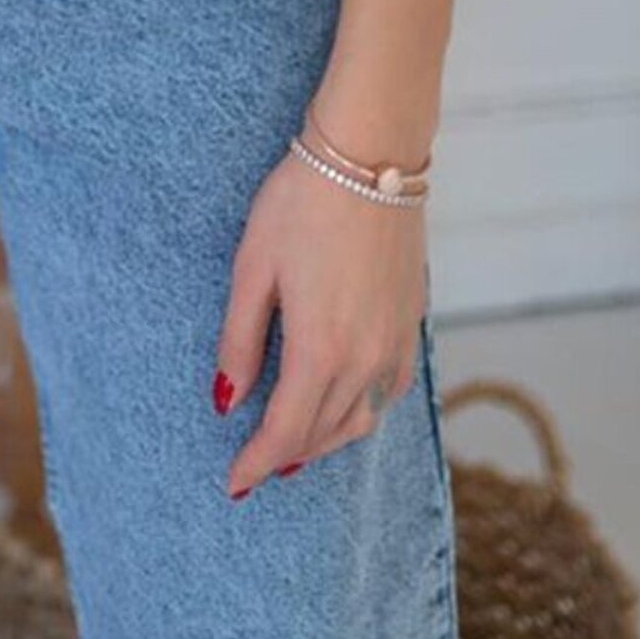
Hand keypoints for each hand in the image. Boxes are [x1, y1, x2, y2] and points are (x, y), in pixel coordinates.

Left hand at [213, 147, 425, 496]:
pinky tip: (343, 401)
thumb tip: (227, 400)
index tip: (234, 483)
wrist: (370, 155)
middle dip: (288, 454)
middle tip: (256, 464)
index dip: (257, 462)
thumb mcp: (253, 267)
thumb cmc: (302, 202)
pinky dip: (362, 409)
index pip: (286, 431)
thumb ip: (240, 340)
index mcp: (320, 350)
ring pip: (362, 418)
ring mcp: (396, 342)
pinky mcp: (412, 321)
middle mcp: (366, 359)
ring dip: (326, 439)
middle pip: (324, 432)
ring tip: (294, 442)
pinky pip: (389, 389)